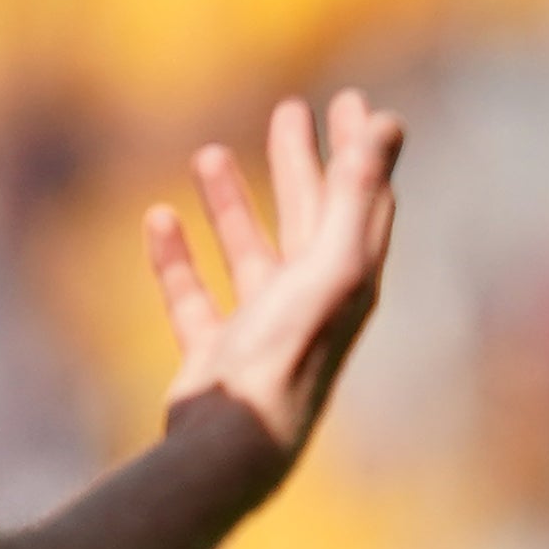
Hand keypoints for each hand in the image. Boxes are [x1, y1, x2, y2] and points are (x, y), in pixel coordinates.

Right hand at [146, 91, 404, 471]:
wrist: (233, 448)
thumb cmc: (289, 354)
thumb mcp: (331, 265)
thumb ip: (356, 194)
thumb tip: (389, 124)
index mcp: (350, 283)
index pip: (364, 202)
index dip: (362, 152)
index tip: (353, 100)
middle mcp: (312, 305)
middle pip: (311, 219)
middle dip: (302, 164)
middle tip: (290, 110)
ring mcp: (261, 332)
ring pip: (250, 253)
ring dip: (235, 204)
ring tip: (211, 152)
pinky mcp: (215, 357)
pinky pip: (194, 295)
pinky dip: (178, 257)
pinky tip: (158, 218)